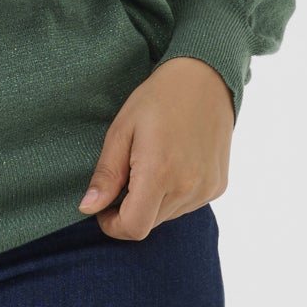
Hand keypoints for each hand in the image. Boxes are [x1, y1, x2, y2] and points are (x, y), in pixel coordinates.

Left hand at [77, 54, 232, 238]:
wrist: (205, 79)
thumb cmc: (157, 99)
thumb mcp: (121, 130)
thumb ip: (107, 174)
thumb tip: (88, 208)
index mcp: (160, 173)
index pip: (133, 227)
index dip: (112, 225)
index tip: (103, 207)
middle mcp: (188, 187)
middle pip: (149, 224)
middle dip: (130, 210)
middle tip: (126, 174)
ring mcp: (207, 189)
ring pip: (168, 216)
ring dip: (152, 202)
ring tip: (151, 162)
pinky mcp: (218, 186)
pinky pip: (188, 205)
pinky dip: (173, 195)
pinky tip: (172, 163)